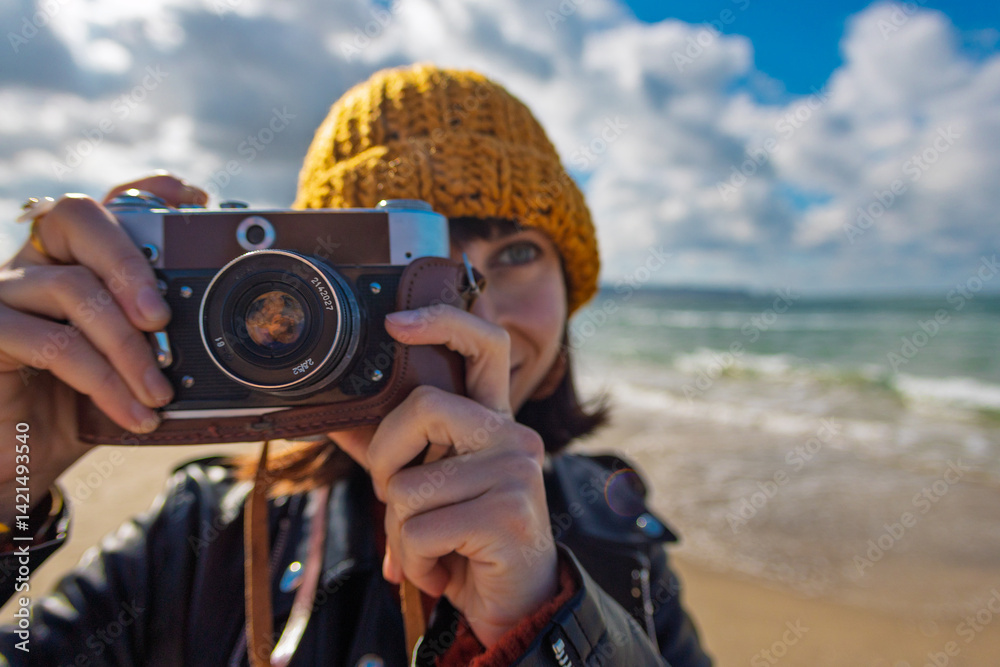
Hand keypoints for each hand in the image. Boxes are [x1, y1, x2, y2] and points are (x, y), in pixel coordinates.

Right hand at [0, 173, 206, 521]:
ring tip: (159, 392)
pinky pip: (54, 345)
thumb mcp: (129, 370)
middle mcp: (35, 264)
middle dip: (131, 262)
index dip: (145, 191)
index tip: (193, 199)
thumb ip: (162, 345)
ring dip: (128, 347)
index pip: (105, 206)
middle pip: (78, 219)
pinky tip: (135, 413)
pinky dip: (104, 381)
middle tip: (162, 318)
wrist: (20, 463)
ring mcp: (6, 295)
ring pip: (73, 289)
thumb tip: (223, 345)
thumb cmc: (78, 408)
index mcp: (73, 260)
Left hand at [364, 305, 558, 647]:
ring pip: (409, 487)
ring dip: (400, 531)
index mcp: (493, 419)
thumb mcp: (425, 486)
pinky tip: (442, 569)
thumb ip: (391, 450)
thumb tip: (328, 414)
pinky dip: (414, 561)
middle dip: (387, 460)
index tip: (394, 324)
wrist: (511, 603)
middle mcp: (512, 435)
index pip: (483, 346)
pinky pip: (420, 529)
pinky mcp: (508, 514)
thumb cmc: (462, 539)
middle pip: (422, 407)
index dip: (442, 322)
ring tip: (431, 549)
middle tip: (399, 498)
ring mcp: (516, 472)